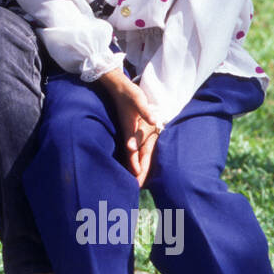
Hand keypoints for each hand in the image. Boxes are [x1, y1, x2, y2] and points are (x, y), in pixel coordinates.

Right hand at [100, 71, 163, 186]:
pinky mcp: (129, 131)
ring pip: (131, 153)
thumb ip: (146, 112)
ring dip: (133, 165)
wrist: (118, 87)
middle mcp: (128, 133)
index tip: (137, 174)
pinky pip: (132, 147)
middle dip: (134, 170)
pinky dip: (133, 157)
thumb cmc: (129, 94)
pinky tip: (136, 163)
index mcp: (130, 129)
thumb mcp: (138, 100)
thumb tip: (154, 121)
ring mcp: (128, 133)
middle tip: (138, 186)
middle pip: (131, 155)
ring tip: (137, 180)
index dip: (134, 162)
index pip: (132, 149)